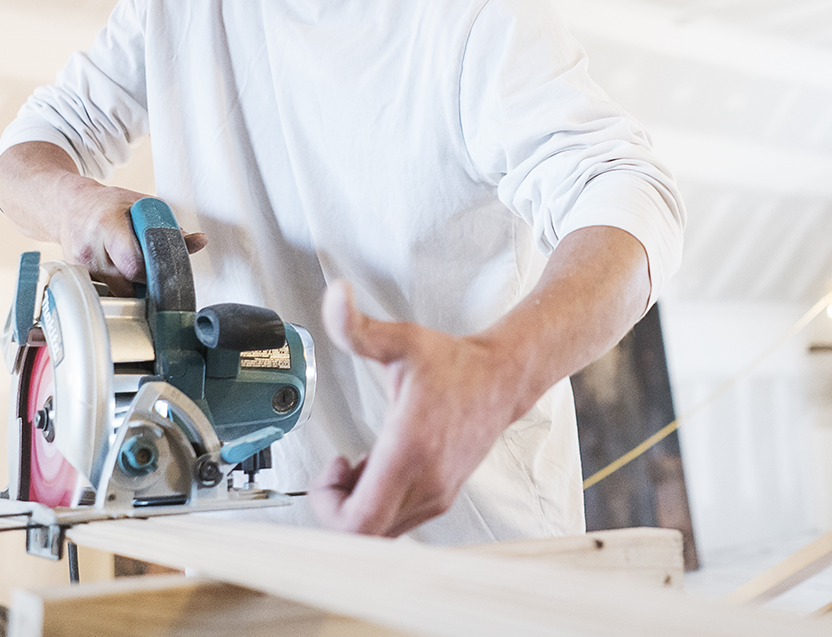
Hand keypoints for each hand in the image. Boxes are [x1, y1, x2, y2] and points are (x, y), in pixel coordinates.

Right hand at [52, 174, 206, 295]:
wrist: (70, 206)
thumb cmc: (108, 204)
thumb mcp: (142, 206)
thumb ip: (170, 227)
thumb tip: (199, 242)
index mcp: (108, 225)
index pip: (133, 263)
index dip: (152, 271)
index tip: (164, 271)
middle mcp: (90, 248)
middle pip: (127, 282)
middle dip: (146, 282)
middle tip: (157, 274)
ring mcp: (80, 265)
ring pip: (116, 291)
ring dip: (133, 287)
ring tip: (139, 271)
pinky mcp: (77, 277)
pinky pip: (105, 292)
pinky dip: (118, 287)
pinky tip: (122, 274)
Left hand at [309, 281, 526, 536]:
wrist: (503, 378)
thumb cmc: (453, 363)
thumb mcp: (401, 339)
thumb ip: (358, 325)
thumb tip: (334, 294)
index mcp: (410, 452)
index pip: (359, 522)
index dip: (328, 506)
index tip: (331, 466)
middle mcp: (426, 484)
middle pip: (364, 537)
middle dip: (336, 508)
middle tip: (336, 470)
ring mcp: (437, 495)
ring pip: (380, 533)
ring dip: (357, 505)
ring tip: (356, 466)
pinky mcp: (442, 497)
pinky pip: (397, 522)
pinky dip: (377, 504)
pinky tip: (375, 468)